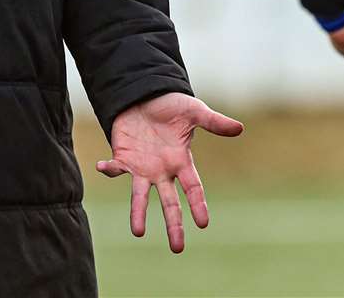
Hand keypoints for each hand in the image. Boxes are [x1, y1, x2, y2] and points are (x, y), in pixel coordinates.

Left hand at [97, 93, 243, 252]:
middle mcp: (162, 170)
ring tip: (137, 232)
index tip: (203, 223)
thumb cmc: (171, 106)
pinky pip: (116, 168)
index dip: (198, 204)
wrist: (144, 96)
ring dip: (138, 212)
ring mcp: (142, 167)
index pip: (193, 188)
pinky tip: (103, 167)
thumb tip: (240, 128)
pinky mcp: (124, 158)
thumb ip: (214, 122)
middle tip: (177, 248)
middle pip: (169, 202)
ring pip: (140, 195)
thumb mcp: (194, 112)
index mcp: (181, 161)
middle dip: (173, 223)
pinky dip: (109, 169)